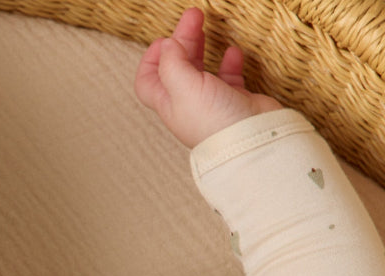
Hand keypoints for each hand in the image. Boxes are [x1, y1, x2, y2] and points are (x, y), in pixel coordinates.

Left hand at [135, 7, 281, 147]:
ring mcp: (211, 102)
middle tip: (193, 16)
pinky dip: (228, 61)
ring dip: (201, 46)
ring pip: (200, 69)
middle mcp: (186, 104)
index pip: (147, 82)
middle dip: (180, 41)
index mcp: (168, 104)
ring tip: (206, 25)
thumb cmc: (213, 120)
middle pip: (176, 67)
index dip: (149, 60)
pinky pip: (228, 76)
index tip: (162, 39)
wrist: (250, 138)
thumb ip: (172, 63)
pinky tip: (232, 51)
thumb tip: (166, 45)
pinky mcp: (234, 100)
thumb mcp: (183, 87)